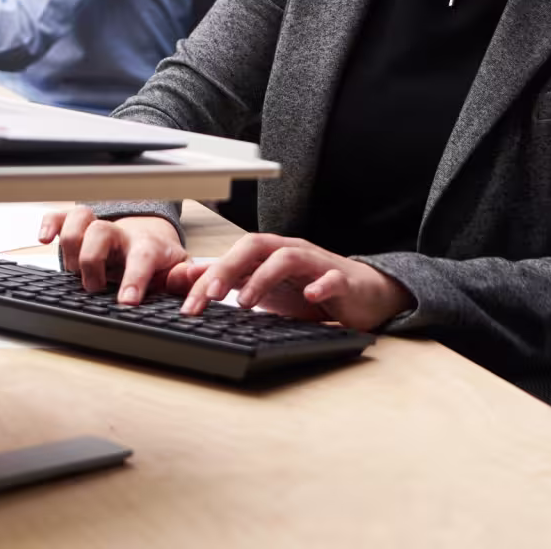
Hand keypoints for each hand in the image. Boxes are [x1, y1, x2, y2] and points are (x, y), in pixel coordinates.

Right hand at [38, 207, 188, 305]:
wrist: (148, 241)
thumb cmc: (159, 261)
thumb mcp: (178, 271)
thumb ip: (186, 277)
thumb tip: (198, 277)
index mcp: (146, 247)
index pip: (141, 257)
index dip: (133, 278)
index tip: (127, 301)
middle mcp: (120, 234)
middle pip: (100, 232)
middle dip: (91, 262)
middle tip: (95, 288)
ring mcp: (98, 230)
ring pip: (79, 221)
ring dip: (72, 247)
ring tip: (76, 272)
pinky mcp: (80, 229)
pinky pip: (61, 217)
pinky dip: (50, 225)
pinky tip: (46, 239)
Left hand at [169, 233, 414, 331]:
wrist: (362, 294)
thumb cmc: (310, 288)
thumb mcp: (264, 286)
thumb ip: (230, 279)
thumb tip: (190, 276)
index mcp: (269, 254)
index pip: (233, 256)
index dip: (208, 276)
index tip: (188, 305)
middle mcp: (290, 252)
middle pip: (255, 246)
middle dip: (228, 268)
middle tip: (208, 295)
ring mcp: (316, 264)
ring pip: (288, 257)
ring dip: (263, 277)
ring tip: (246, 302)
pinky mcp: (342, 280)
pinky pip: (331, 278)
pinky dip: (320, 285)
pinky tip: (310, 296)